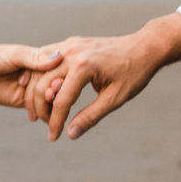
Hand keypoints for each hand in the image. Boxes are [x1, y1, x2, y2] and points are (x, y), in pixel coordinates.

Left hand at [0, 42, 62, 109]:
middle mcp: (36, 73)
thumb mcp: (15, 55)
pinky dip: (42, 113)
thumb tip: (58, 57)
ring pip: (47, 98)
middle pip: (52, 85)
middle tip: (51, 98)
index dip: (56, 77)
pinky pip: (37, 108)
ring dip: (49, 105)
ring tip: (48, 109)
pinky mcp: (23, 100)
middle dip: (53, 93)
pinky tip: (44, 117)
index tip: (57, 84)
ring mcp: (30, 88)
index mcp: (37, 59)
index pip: (54, 69)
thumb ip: (35, 59)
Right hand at [33, 13, 180, 140]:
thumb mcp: (115, 98)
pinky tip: (44, 92)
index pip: (60, 101)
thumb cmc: (134, 73)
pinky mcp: (69, 43)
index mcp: (83, 67)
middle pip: (42, 85)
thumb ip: (91, 116)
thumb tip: (70, 134)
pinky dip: (41, 76)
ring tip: (43, 112)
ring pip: (39, 72)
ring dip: (36, 93)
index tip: (54, 138)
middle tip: (47, 125)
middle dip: (41, 109)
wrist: (144, 46)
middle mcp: (71, 53)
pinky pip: (46, 60)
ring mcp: (68, 45)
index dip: (55, 123)